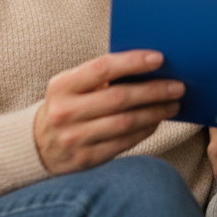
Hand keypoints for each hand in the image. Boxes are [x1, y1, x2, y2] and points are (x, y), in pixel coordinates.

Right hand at [33, 50, 183, 173]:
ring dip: (154, 113)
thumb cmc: (67, 105)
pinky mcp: (86, 158)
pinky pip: (124, 143)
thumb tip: (149, 66)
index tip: (159, 58)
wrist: (38, 145)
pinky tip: (156, 121)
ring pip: (125, 123)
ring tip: (173, 104)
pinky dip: (144, 130)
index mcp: (62, 86)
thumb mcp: (72, 86)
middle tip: (177, 86)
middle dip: (153, 91)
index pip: (102, 68)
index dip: (133, 62)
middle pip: (119, 98)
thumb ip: (102, 76)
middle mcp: (65, 112)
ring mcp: (74, 138)